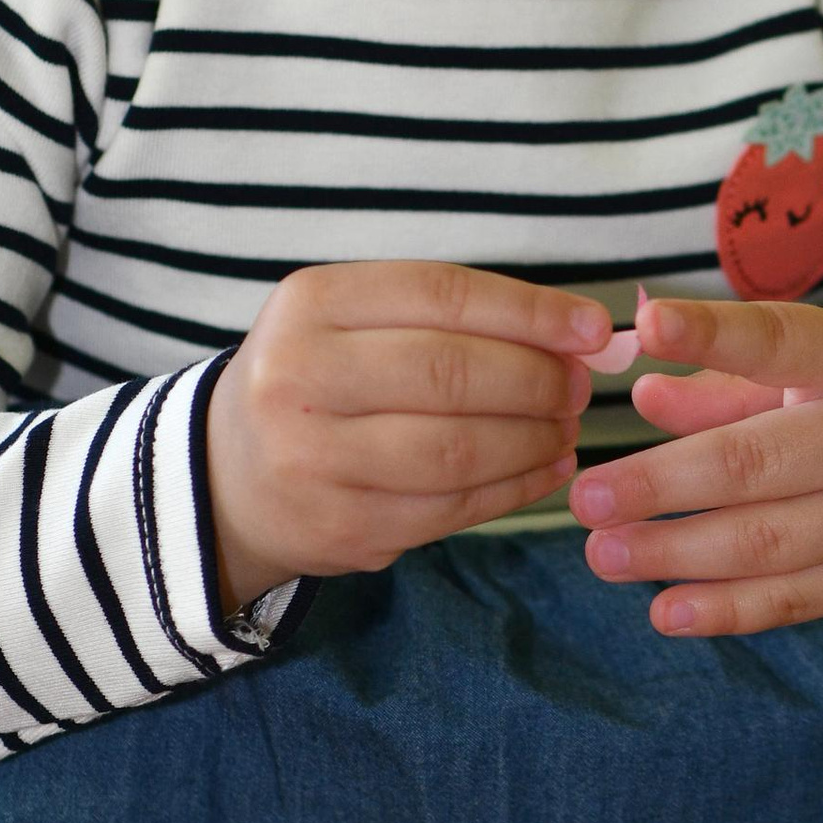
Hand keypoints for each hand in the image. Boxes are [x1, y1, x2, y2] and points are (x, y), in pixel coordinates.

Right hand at [207, 262, 612, 614]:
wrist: (228, 477)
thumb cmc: (320, 382)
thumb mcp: (354, 322)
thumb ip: (451, 319)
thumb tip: (580, 334)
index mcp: (312, 303)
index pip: (442, 296)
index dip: (530, 311)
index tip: (594, 328)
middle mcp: (300, 376)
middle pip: (452, 373)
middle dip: (538, 380)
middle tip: (580, 387)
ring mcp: (313, 458)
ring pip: (458, 449)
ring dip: (533, 440)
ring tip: (565, 430)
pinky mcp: (340, 526)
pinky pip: (451, 507)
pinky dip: (513, 488)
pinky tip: (543, 470)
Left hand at [565, 294, 822, 637]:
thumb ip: (736, 373)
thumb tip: (641, 390)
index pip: (782, 340)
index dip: (713, 335)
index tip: (645, 328)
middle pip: (758, 462)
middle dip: (661, 485)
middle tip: (586, 499)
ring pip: (771, 542)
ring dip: (678, 554)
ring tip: (606, 554)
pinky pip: (801, 597)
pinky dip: (729, 609)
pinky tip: (666, 609)